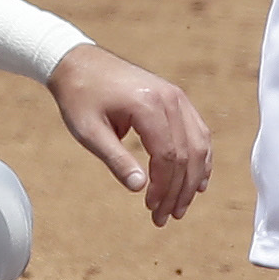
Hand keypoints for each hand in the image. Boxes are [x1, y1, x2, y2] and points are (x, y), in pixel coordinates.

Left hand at [48, 45, 212, 226]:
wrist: (78, 61)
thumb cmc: (80, 97)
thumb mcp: (89, 132)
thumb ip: (116, 160)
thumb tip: (140, 189)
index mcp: (147, 104)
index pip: (168, 156)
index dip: (163, 188)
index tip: (151, 209)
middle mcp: (169, 98)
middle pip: (187, 153)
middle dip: (179, 190)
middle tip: (165, 217)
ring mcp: (175, 95)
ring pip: (198, 144)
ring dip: (193, 178)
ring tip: (180, 206)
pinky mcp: (175, 97)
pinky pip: (197, 130)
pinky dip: (200, 157)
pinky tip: (197, 180)